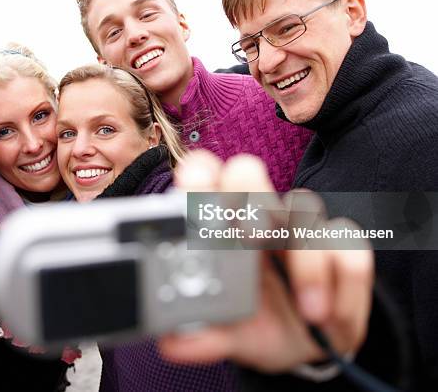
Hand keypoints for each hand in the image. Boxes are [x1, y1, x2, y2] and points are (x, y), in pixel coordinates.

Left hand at [158, 151, 373, 372]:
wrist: (303, 348)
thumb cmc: (256, 324)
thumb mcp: (227, 335)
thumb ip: (203, 336)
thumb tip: (173, 343)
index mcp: (222, 231)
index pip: (204, 178)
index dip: (199, 173)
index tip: (195, 186)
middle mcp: (258, 220)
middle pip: (247, 173)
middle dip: (247, 192)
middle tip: (251, 235)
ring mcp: (300, 230)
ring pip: (304, 210)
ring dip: (308, 262)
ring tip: (308, 310)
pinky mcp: (340, 250)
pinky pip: (349, 245)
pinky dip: (344, 282)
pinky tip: (330, 315)